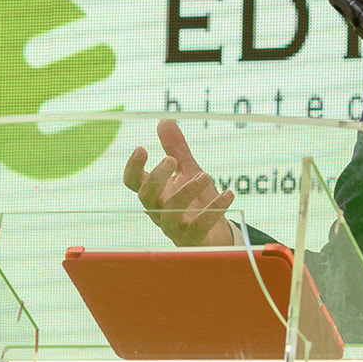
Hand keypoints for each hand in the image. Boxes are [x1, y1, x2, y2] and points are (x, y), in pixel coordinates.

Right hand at [122, 118, 234, 245]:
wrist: (215, 235)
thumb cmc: (196, 202)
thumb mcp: (188, 171)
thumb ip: (176, 149)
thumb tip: (164, 121)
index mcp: (155, 194)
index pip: (133, 182)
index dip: (133, 168)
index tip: (141, 148)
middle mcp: (159, 211)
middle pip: (147, 197)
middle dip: (156, 178)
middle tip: (171, 160)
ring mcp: (175, 228)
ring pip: (170, 214)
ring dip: (186, 193)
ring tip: (204, 175)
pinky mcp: (193, 240)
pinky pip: (200, 227)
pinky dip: (214, 210)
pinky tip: (229, 194)